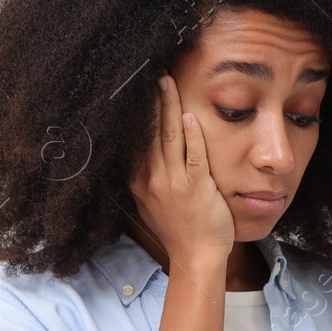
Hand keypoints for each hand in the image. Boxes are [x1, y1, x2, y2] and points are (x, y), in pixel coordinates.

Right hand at [127, 73, 233, 269]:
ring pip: (169, 137)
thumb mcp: (150, 204)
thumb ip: (144, 179)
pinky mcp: (196, 187)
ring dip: (168, 107)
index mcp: (139, 181)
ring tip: (166, 83)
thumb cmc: (178, 231)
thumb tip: (138, 157)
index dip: (136, 113)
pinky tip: (190, 116)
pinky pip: (193, 156)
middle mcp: (151, 179)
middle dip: (150, 100)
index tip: (137, 90)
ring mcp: (173, 183)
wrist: (196, 257)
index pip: (135, 139)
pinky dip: (191, 136)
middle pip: (149, 132)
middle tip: (151, 74)